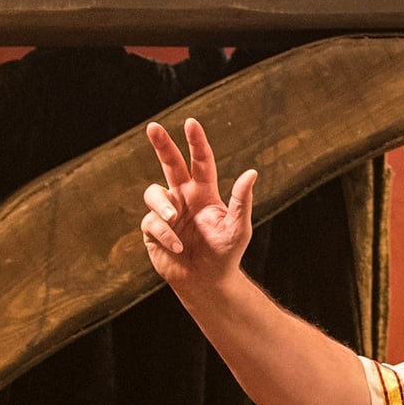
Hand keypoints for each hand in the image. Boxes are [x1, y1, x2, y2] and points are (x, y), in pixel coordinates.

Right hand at [141, 118, 257, 290]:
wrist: (207, 281)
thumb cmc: (226, 253)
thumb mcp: (238, 227)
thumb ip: (242, 200)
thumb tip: (251, 172)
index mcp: (204, 193)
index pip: (200, 162)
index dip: (196, 143)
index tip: (191, 123)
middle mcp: (183, 197)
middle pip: (170, 164)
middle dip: (161, 145)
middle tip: (153, 127)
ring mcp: (166, 212)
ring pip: (154, 193)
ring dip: (163, 205)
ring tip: (173, 218)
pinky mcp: (152, 229)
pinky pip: (152, 222)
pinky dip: (166, 234)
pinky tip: (178, 247)